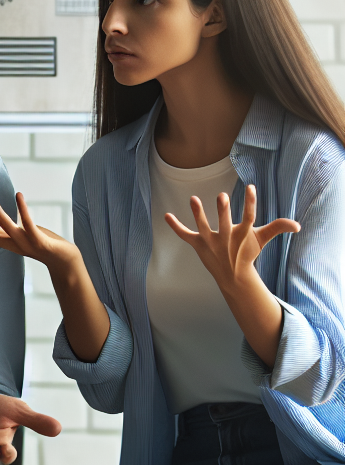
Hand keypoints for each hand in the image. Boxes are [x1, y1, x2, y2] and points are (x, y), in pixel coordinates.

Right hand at [0, 191, 78, 271]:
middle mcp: (11, 243)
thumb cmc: (43, 244)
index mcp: (5, 241)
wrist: (64, 262)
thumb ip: (8, 228)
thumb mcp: (20, 235)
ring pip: (6, 227)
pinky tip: (19, 195)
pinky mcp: (40, 241)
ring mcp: (25, 243)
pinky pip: (29, 224)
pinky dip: (24, 210)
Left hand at [165, 184, 298, 295]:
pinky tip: (166, 215)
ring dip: (197, 214)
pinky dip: (175, 226)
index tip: (251, 187)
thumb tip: (297, 225)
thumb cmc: (247, 253)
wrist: (233, 276)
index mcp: (243, 235)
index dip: (251, 203)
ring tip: (193, 198)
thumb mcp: (262, 239)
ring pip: (202, 227)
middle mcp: (226, 239)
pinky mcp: (198, 245)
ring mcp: (211, 242)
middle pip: (224, 223)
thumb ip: (277, 228)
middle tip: (221, 196)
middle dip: (222, 211)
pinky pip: (184, 235)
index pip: (249, 217)